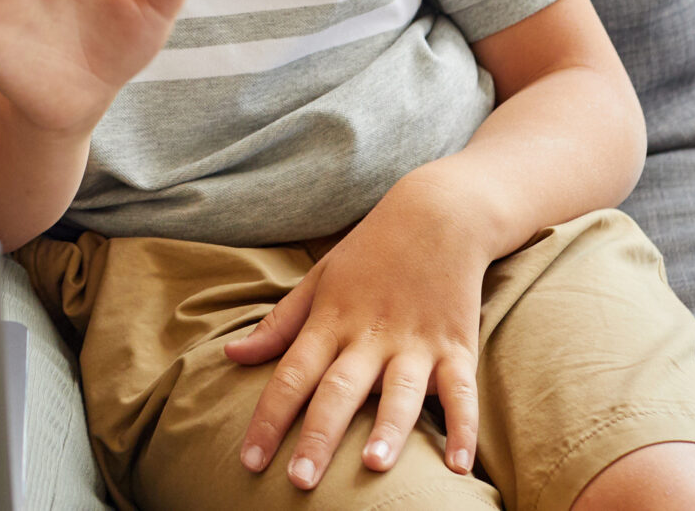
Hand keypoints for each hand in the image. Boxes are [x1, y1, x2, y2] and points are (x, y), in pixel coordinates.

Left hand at [226, 171, 487, 485]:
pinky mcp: (456, 346)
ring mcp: (415, 342)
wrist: (437, 214)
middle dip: (318, 437)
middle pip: (337, 391)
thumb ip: (278, 325)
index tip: (249, 461)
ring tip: (376, 466)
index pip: (290, 376)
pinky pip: (461, 392)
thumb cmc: (369, 252)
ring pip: (400, 392)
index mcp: (329, 322)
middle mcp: (369, 336)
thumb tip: (231, 355)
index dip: (268, 419)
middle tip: (299, 481)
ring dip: (388, 428)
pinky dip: (463, 427)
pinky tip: (458, 466)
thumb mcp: (317, 281)